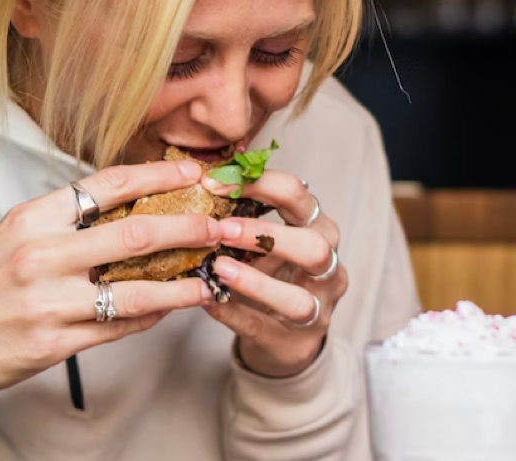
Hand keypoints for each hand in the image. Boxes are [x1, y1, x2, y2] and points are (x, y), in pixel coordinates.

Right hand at [0, 159, 224, 404]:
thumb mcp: (12, 234)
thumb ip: (64, 221)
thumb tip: (124, 210)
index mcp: (32, 217)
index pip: (108, 184)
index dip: (159, 175)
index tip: (194, 172)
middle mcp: (42, 254)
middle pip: (136, 233)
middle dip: (190, 227)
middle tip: (223, 225)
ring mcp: (49, 301)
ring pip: (137, 290)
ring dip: (183, 283)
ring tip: (211, 278)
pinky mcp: (53, 343)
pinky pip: (117, 327)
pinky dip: (150, 316)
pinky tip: (169, 308)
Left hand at [202, 172, 346, 377]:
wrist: (284, 336)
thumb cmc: (269, 273)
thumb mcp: (262, 240)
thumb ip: (241, 214)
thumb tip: (198, 180)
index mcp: (317, 228)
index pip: (298, 195)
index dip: (258, 183)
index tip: (214, 183)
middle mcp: (326, 268)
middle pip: (313, 246)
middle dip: (265, 235)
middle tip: (222, 229)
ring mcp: (317, 310)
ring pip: (297, 299)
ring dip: (255, 282)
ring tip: (218, 267)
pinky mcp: (294, 343)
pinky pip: (262, 328)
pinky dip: (233, 313)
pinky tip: (208, 300)